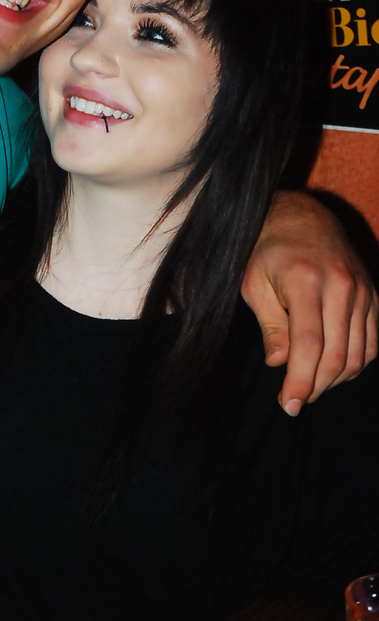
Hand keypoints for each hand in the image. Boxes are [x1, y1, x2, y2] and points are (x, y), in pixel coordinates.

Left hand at [241, 191, 377, 414]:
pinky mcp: (372, 296)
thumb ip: (269, 324)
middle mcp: (341, 285)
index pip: (308, 344)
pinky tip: (332, 371)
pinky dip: (355, 364)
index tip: (288, 404)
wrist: (301, 216)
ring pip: (358, 354)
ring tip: (309, 387)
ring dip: (334, 380)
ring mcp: (362, 291)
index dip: (300, 381)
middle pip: (336, 355)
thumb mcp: (253, 283)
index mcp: (305, 280)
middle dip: (315, 386)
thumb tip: (278, 364)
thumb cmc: (267, 251)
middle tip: (293, 401)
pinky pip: (372, 343)